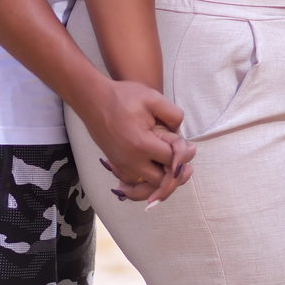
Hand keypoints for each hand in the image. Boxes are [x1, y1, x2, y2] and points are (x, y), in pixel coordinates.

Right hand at [78, 80, 195, 208]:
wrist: (92, 99)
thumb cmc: (122, 97)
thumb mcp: (153, 98)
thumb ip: (173, 114)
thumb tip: (179, 132)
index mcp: (142, 145)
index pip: (171, 161)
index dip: (185, 155)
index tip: (192, 147)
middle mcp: (130, 160)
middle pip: (161, 181)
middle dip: (176, 175)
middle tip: (188, 167)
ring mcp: (121, 164)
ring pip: (147, 186)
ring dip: (162, 182)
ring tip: (174, 172)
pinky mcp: (115, 164)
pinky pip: (134, 184)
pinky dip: (146, 184)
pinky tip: (156, 173)